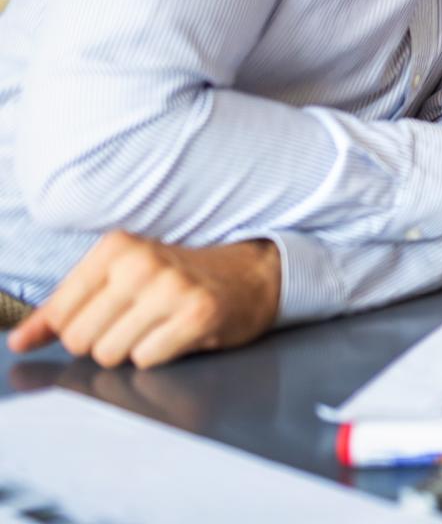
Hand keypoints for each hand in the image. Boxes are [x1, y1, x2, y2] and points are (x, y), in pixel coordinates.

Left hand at [6, 232, 280, 368]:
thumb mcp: (118, 277)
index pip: (59, 314)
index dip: (75, 329)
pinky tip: (178, 335)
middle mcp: (141, 263)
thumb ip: (63, 308)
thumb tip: (19, 341)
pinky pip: (147, 360)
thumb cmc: (178, 279)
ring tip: (158, 328)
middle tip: (136, 324)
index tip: (104, 319)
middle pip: (80, 340)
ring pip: (110, 353)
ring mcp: (172, 287)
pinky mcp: (198, 314)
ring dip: (132, 351)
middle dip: (103, 342)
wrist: (252, 275)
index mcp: (115, 247)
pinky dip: (160, 356)